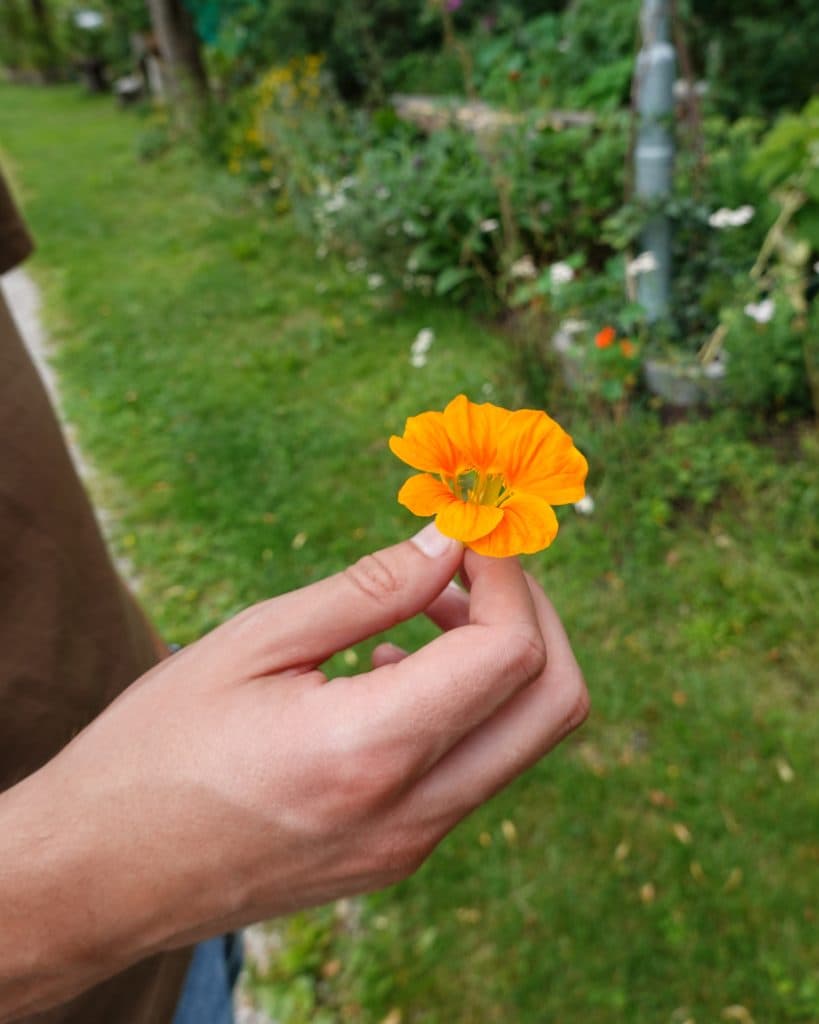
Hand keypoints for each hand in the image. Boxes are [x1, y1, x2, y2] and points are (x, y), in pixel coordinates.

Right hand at [0, 524, 587, 1015]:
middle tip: (470, 562)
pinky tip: (394, 668)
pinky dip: (468, 704)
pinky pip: (475, 769)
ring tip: (425, 607)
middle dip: (532, 612)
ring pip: (524, 737)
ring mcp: (411, 845)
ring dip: (502, 657)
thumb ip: (367, 591)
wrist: (100, 876)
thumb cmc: (154, 748)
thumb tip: (449, 540)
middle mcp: (411, 813)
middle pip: (555, 702)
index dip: (508, 574)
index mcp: (368, 751)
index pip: (510, 652)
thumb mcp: (254, 645)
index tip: (470, 528)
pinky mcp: (398, 855)